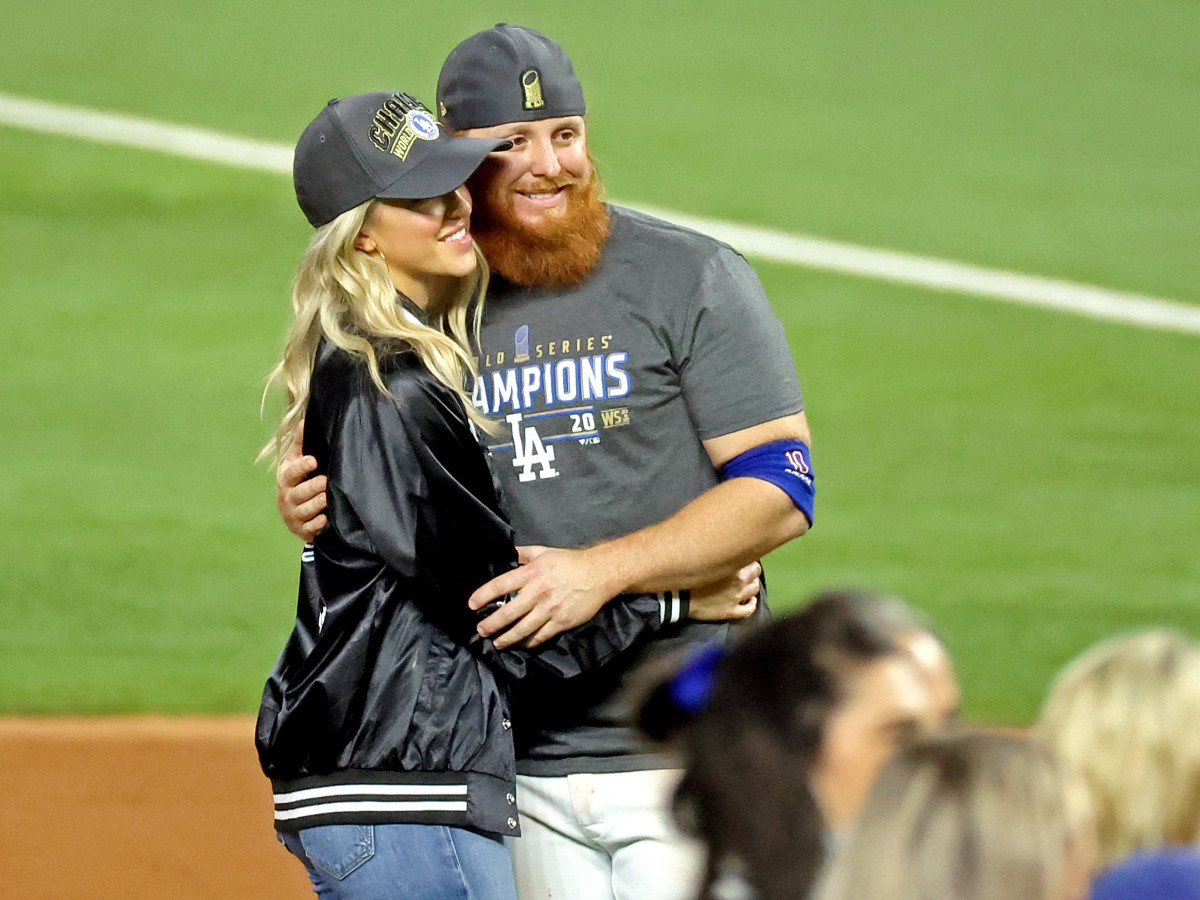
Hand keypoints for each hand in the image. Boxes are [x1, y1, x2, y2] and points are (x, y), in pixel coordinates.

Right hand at [276, 421, 327, 541]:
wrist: (294, 513)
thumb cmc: (299, 481)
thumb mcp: (296, 462)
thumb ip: (301, 444)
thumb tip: (305, 420)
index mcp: (286, 478)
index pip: (292, 472)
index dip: (301, 467)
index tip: (313, 461)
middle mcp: (287, 497)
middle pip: (298, 493)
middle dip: (311, 487)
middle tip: (324, 481)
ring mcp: (293, 515)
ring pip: (304, 510)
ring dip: (315, 505)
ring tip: (327, 498)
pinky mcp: (302, 529)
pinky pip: (309, 528)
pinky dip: (316, 524)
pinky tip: (325, 519)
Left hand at [468, 547, 615, 648]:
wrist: (599, 574)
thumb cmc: (570, 562)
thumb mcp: (544, 552)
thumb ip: (523, 554)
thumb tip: (507, 553)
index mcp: (532, 573)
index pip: (501, 585)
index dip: (483, 595)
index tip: (472, 605)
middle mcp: (538, 592)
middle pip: (508, 612)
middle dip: (491, 624)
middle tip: (481, 630)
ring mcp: (550, 609)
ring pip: (522, 629)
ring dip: (506, 638)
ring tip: (497, 642)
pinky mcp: (561, 622)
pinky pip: (540, 636)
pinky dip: (528, 642)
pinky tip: (521, 644)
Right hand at [686, 561, 760, 620]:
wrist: (679, 597)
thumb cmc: (689, 575)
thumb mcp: (706, 559)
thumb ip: (721, 554)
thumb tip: (728, 549)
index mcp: (734, 567)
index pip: (752, 559)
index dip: (748, 558)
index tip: (742, 558)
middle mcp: (739, 581)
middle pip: (756, 573)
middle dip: (752, 571)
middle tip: (745, 570)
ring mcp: (736, 598)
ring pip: (755, 590)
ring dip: (752, 585)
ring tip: (746, 584)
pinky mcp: (731, 611)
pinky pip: (749, 609)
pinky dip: (752, 604)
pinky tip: (751, 600)